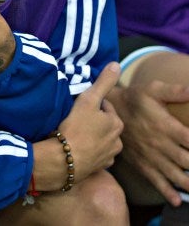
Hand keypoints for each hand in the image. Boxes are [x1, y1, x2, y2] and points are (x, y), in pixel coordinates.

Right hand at [39, 62, 122, 188]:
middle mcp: (118, 140)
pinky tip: (76, 148)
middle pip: (104, 125)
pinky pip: (95, 155)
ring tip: (75, 134)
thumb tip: (116, 64)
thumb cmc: (76, 127)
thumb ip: (103, 82)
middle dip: (94, 122)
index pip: (106, 108)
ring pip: (101, 140)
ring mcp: (108, 156)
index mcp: (116, 123)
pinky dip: (88, 151)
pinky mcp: (98, 168)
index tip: (79, 106)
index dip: (92, 105)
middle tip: (75, 119)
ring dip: (92, 137)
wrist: (64, 159)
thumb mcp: (88, 99)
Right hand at [109, 80, 188, 205]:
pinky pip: (155, 180)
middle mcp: (160, 144)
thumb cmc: (134, 98)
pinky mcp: (142, 163)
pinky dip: (166, 191)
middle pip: (186, 161)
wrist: (108, 110)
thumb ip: (174, 91)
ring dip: (188, 183)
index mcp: (165, 126)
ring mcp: (151, 156)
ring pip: (174, 174)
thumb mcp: (153, 89)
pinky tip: (176, 201)